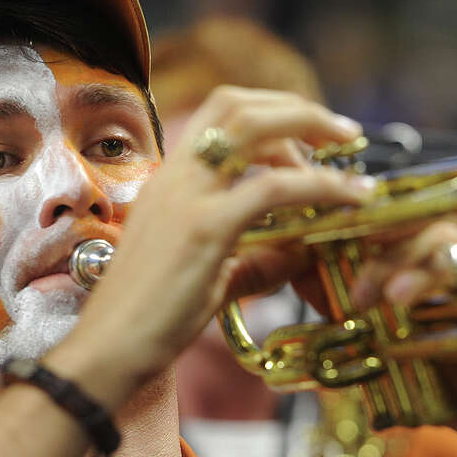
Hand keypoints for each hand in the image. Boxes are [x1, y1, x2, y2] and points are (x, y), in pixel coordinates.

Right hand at [47, 86, 374, 395]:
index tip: (310, 135)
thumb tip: (304, 251)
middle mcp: (174, 175)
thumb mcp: (208, 275)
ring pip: (253, 127)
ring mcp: (186, 196)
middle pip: (237, 104)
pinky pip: (273, 189)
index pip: (219, 112)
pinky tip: (351, 198)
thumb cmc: (148, 320)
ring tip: (349, 157)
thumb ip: (255, 259)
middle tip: (342, 132)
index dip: (271, 111)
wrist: (106, 352)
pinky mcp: (204, 228)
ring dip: (311, 129)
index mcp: (169, 179)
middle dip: (297, 108)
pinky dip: (320, 186)